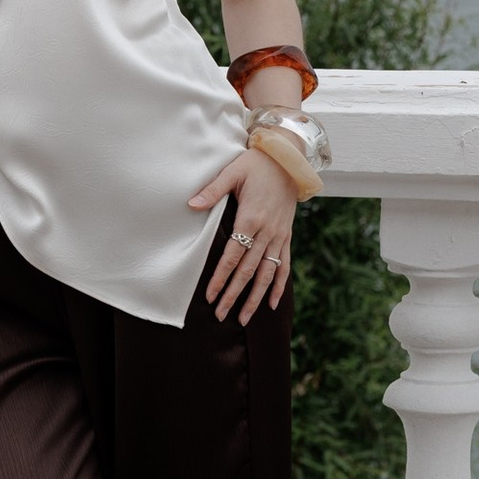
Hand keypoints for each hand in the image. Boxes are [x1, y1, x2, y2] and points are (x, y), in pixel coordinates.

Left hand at [191, 148, 296, 322]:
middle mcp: (267, 232)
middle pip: (248, 271)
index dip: (221, 278)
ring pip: (267, 274)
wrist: (287, 159)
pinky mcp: (286, 236)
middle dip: (234, 295)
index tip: (210, 296)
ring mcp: (279, 236)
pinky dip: (279, 285)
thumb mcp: (232, 172)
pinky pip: (284, 265)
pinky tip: (273, 304)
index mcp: (251, 218)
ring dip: (255, 298)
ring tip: (243, 318)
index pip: (232, 256)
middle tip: (221, 315)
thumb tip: (191, 204)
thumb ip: (212, 191)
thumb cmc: (256, 164)